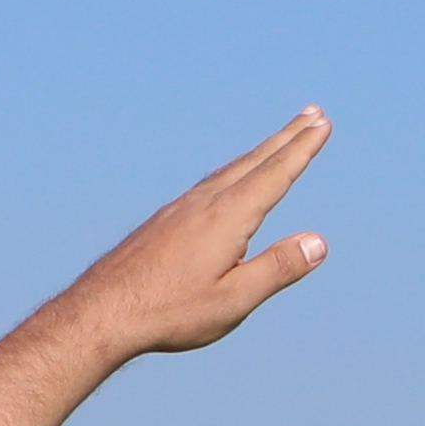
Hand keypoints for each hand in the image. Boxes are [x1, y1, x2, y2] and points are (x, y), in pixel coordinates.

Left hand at [64, 112, 333, 364]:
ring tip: (278, 142)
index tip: (322, 125)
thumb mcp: (234, 299)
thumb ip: (278, 268)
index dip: (302, 149)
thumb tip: (318, 242)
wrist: (102, 311)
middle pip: (254, 161)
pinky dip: (233, 170)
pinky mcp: (165, 220)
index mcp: (227, 217)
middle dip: (286, 137)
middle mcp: (204, 203)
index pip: (275, 175)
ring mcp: (181, 208)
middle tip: (312, 114)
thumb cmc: (170, 311)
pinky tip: (228, 182)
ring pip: (229, 170)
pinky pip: (209, 183)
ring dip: (260, 152)